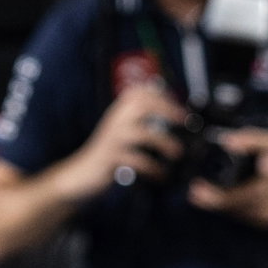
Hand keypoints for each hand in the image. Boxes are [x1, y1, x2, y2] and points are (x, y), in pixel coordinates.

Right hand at [65, 85, 185, 197]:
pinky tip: (161, 174)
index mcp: (118, 112)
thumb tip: (172, 115)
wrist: (83, 172)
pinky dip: (153, 168)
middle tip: (184, 121)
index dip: (161, 95)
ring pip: (143, 133)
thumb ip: (139, 121)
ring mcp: (112, 138)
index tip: (179, 106)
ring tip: (177, 153)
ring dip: (164, 142)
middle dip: (166, 109)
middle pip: (140, 104)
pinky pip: (137, 160)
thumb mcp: (121, 131)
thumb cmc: (108, 153)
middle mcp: (114, 120)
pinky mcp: (112, 158)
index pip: (138, 92)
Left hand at [187, 127, 267, 228]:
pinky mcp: (267, 222)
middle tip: (193, 192)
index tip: (195, 188)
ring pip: (235, 212)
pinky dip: (230, 207)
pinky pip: (242, 215)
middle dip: (210, 201)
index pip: (237, 194)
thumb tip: (225, 142)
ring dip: (218, 205)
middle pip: (232, 206)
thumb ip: (250, 139)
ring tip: (201, 194)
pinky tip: (219, 199)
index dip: (214, 195)